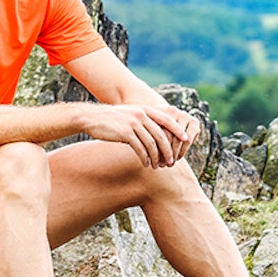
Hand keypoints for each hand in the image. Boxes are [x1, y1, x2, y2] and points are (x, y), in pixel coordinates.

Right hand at [81, 104, 195, 167]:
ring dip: (156, 157)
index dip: (178, 130)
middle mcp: (141, 115)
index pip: (167, 120)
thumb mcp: (131, 115)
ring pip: (152, 144)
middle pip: (161, 135)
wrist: (92, 118)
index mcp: (145, 110)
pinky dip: (145, 158)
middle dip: (168, 150)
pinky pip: (140, 148)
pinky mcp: (125, 133)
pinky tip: (145, 164)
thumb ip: (145, 121)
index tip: (186, 140)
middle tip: (170, 162)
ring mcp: (133, 123)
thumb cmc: (113, 120)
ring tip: (157, 166)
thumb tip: (158, 134)